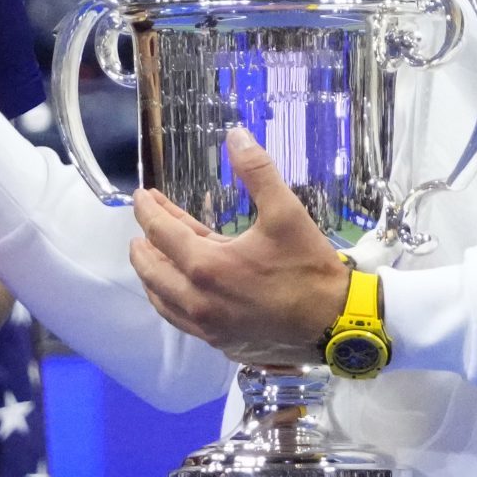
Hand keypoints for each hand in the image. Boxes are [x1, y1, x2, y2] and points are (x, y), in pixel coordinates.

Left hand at [129, 128, 350, 365]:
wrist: (335, 324)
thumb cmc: (308, 267)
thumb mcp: (286, 212)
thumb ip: (258, 171)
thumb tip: (235, 135)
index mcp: (206, 266)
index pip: (161, 233)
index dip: (147, 210)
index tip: (141, 196)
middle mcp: (198, 301)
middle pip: (151, 271)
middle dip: (142, 244)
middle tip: (143, 226)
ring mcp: (207, 327)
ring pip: (162, 300)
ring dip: (153, 276)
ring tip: (152, 257)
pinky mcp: (220, 342)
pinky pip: (181, 319)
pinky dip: (171, 300)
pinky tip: (181, 291)